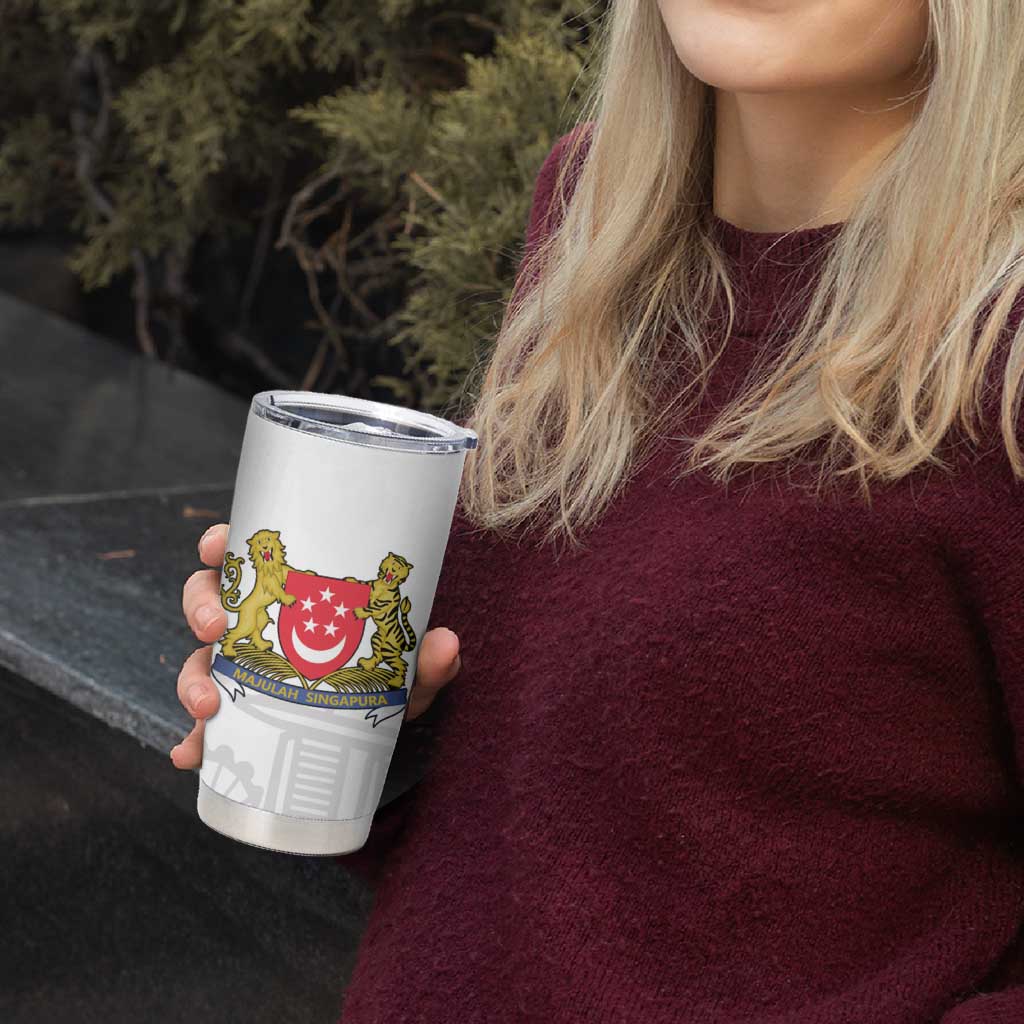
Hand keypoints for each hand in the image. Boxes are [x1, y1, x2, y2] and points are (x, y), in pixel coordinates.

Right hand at [169, 523, 461, 768]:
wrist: (382, 724)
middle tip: (215, 629)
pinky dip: (195, 740)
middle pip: (208, 599)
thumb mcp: (406, 665)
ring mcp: (245, 668)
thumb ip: (425, 657)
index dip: (221, 543)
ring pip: (200, 659)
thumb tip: (445, 644)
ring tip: (207, 706)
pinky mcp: (242, 714)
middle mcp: (260, 622)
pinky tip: (191, 755)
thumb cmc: (387, 673)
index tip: (216, 546)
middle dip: (201, 610)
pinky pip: (208, 725)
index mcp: (290, 590)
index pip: (248, 555)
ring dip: (192, 679)